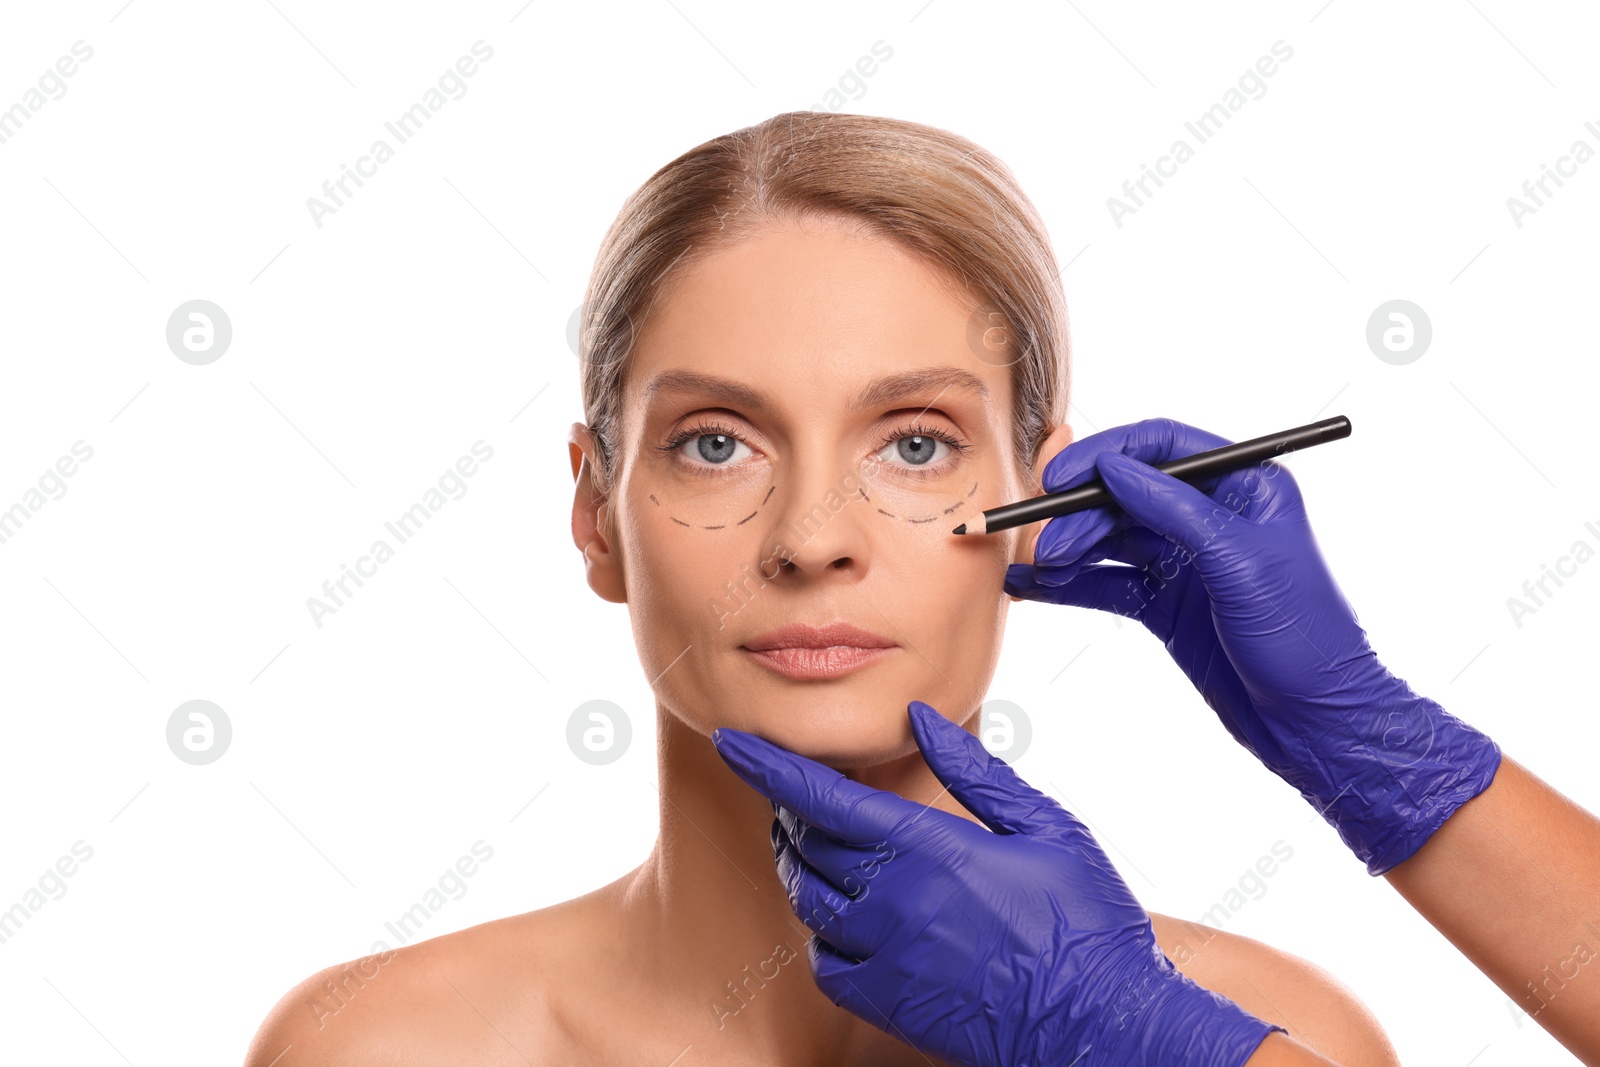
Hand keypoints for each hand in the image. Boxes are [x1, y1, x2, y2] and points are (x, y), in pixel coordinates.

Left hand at [711, 700, 1282, 1066]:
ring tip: (813, 844)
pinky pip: (825, 962)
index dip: (769, 766)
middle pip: (806, 844)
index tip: (731, 740)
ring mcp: (886, 957)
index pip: (822, 798)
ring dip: (799, 865)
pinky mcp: (887, 1004)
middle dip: (789, 810)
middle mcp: (894, 902)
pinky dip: (822, 932)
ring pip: (808, 900)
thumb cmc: (1084, 920)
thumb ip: (975, 771)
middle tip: (796, 792)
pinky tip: (844, 916)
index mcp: (930, 849)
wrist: (1102, 1023)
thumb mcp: (1046, 826)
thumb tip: (922, 718)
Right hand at [1003, 417, 1501, 874]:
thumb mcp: (1240, 562)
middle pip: (1127, 493)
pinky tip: (1034, 587)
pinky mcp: (1167, 604)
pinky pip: (1108, 582)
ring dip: (1071, 549)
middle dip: (1081, 513)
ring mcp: (1187, 561)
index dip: (1107, 455)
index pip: (1164, 448)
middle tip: (1047, 541)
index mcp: (1245, 487)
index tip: (1060, 478)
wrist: (1316, 723)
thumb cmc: (1305, 639)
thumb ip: (1174, 509)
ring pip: (1112, 537)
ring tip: (1039, 568)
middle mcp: (1212, 516)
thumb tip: (1114, 467)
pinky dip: (1070, 585)